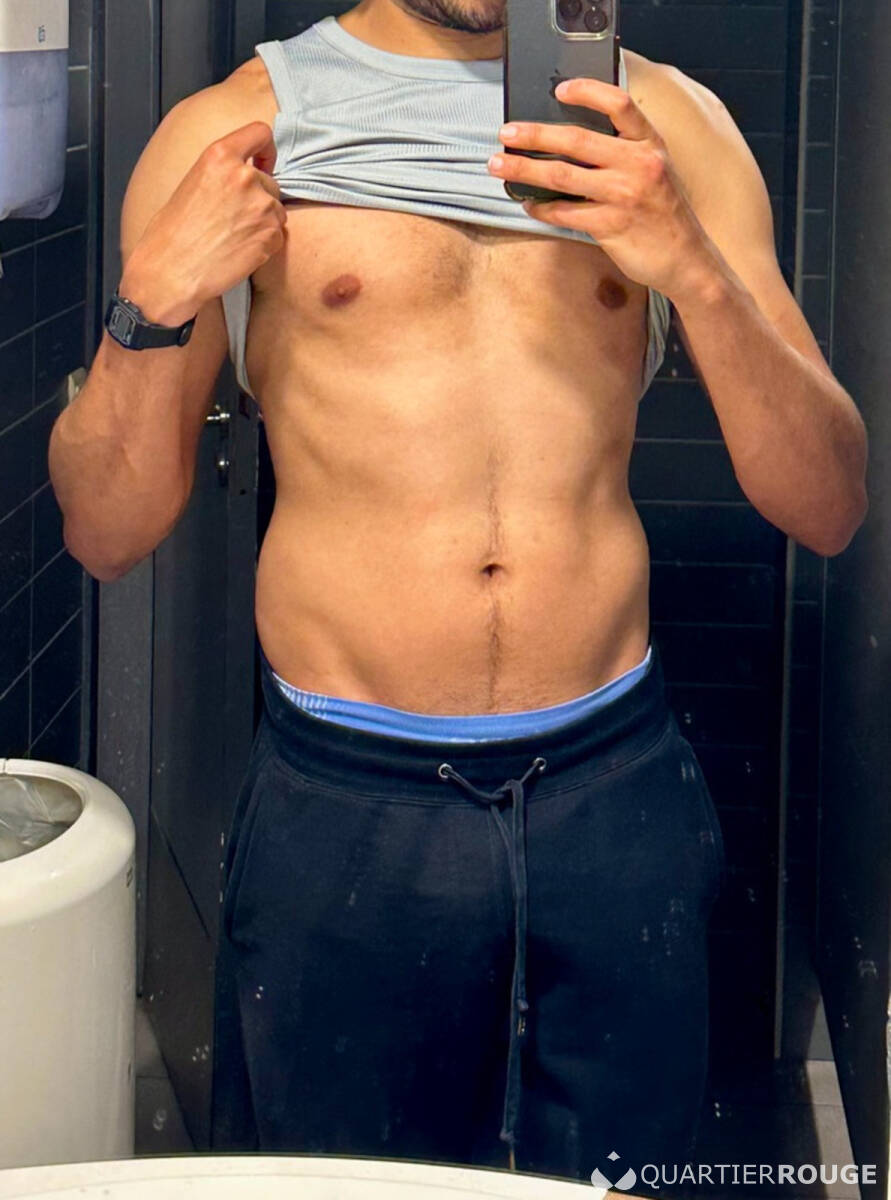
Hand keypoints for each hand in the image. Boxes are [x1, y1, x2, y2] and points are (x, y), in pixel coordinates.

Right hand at [121, 123, 286, 324]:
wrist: (172, 271)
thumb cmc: (173, 233)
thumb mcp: (193, 183)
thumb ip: (222, 173)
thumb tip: (247, 174)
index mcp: (220, 156)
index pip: (260, 133)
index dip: (266, 149)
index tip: (263, 162)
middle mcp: (244, 176)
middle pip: (270, 181)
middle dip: (258, 198)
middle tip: (233, 219)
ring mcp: (261, 206)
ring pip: (276, 210)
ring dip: (262, 223)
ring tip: (233, 237)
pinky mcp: (271, 235)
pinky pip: (278, 236)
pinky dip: (265, 244)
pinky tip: (240, 251)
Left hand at [487, 78, 715, 299]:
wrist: (686, 258)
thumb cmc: (664, 213)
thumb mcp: (655, 171)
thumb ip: (624, 153)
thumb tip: (571, 143)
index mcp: (649, 144)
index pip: (618, 104)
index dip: (587, 91)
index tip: (559, 90)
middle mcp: (638, 164)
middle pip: (576, 139)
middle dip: (535, 134)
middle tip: (506, 133)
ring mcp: (624, 195)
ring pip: (562, 176)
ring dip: (525, 169)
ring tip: (499, 166)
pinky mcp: (610, 226)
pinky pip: (565, 213)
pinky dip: (542, 208)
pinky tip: (529, 203)